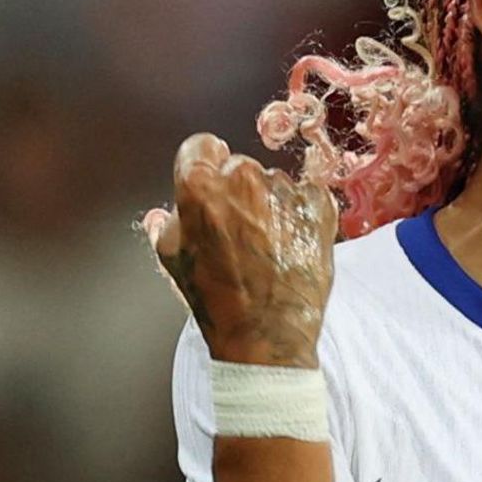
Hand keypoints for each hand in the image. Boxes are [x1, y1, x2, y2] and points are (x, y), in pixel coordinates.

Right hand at [146, 133, 337, 367]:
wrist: (267, 335)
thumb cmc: (217, 301)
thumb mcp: (173, 261)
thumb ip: (165, 225)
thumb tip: (161, 211)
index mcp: (200, 185)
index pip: (200, 146)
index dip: (204, 163)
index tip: (211, 177)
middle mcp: (244, 178)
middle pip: (238, 166)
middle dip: (237, 190)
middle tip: (239, 228)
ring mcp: (285, 190)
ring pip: (274, 181)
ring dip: (271, 203)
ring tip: (268, 244)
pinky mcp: (320, 207)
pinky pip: (307, 196)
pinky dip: (301, 214)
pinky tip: (292, 243)